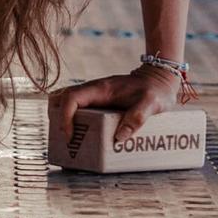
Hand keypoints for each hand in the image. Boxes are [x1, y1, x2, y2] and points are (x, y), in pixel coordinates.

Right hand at [48, 61, 197, 152]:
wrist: (160, 78)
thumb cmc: (155, 90)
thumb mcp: (151, 104)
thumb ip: (137, 117)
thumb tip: (119, 137)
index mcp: (100, 89)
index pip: (71, 98)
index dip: (65, 117)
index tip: (70, 136)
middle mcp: (93, 90)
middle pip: (61, 98)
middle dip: (57, 118)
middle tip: (66, 139)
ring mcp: (94, 95)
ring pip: (66, 101)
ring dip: (61, 118)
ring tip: (69, 138)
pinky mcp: (98, 102)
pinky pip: (76, 107)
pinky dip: (71, 118)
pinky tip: (80, 134)